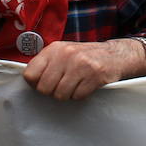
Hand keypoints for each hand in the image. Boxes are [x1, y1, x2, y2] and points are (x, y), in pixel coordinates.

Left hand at [22, 39, 145, 100]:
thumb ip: (47, 64)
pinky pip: (77, 96)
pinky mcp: (95, 75)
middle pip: (44, 88)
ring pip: (60, 94)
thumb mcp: (64, 53)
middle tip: (63, 86)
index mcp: (54, 49)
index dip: (36, 84)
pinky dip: (81, 95)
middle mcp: (66, 54)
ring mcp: (81, 64)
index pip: (30, 74)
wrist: (116, 54)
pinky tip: (86, 86)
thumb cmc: (85, 57)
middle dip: (52, 92)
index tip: (45, 84)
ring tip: (75, 85)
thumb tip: (29, 82)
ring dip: (67, 95)